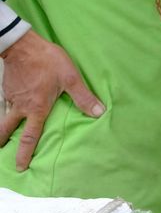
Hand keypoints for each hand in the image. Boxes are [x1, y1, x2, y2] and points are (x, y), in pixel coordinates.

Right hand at [0, 31, 104, 170]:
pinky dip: (7, 107)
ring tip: (3, 133)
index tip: (21, 166)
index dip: (25, 153)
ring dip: (3, 125)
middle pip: (7, 129)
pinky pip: (6, 102)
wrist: (23, 46)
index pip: (30, 136)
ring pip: (5, 115)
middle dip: (4, 141)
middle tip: (1, 151)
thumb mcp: (70, 78)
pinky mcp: (7, 87)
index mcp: (37, 108)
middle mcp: (21, 106)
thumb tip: (98, 112)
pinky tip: (11, 105)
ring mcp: (12, 97)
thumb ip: (83, 97)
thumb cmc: (48, 61)